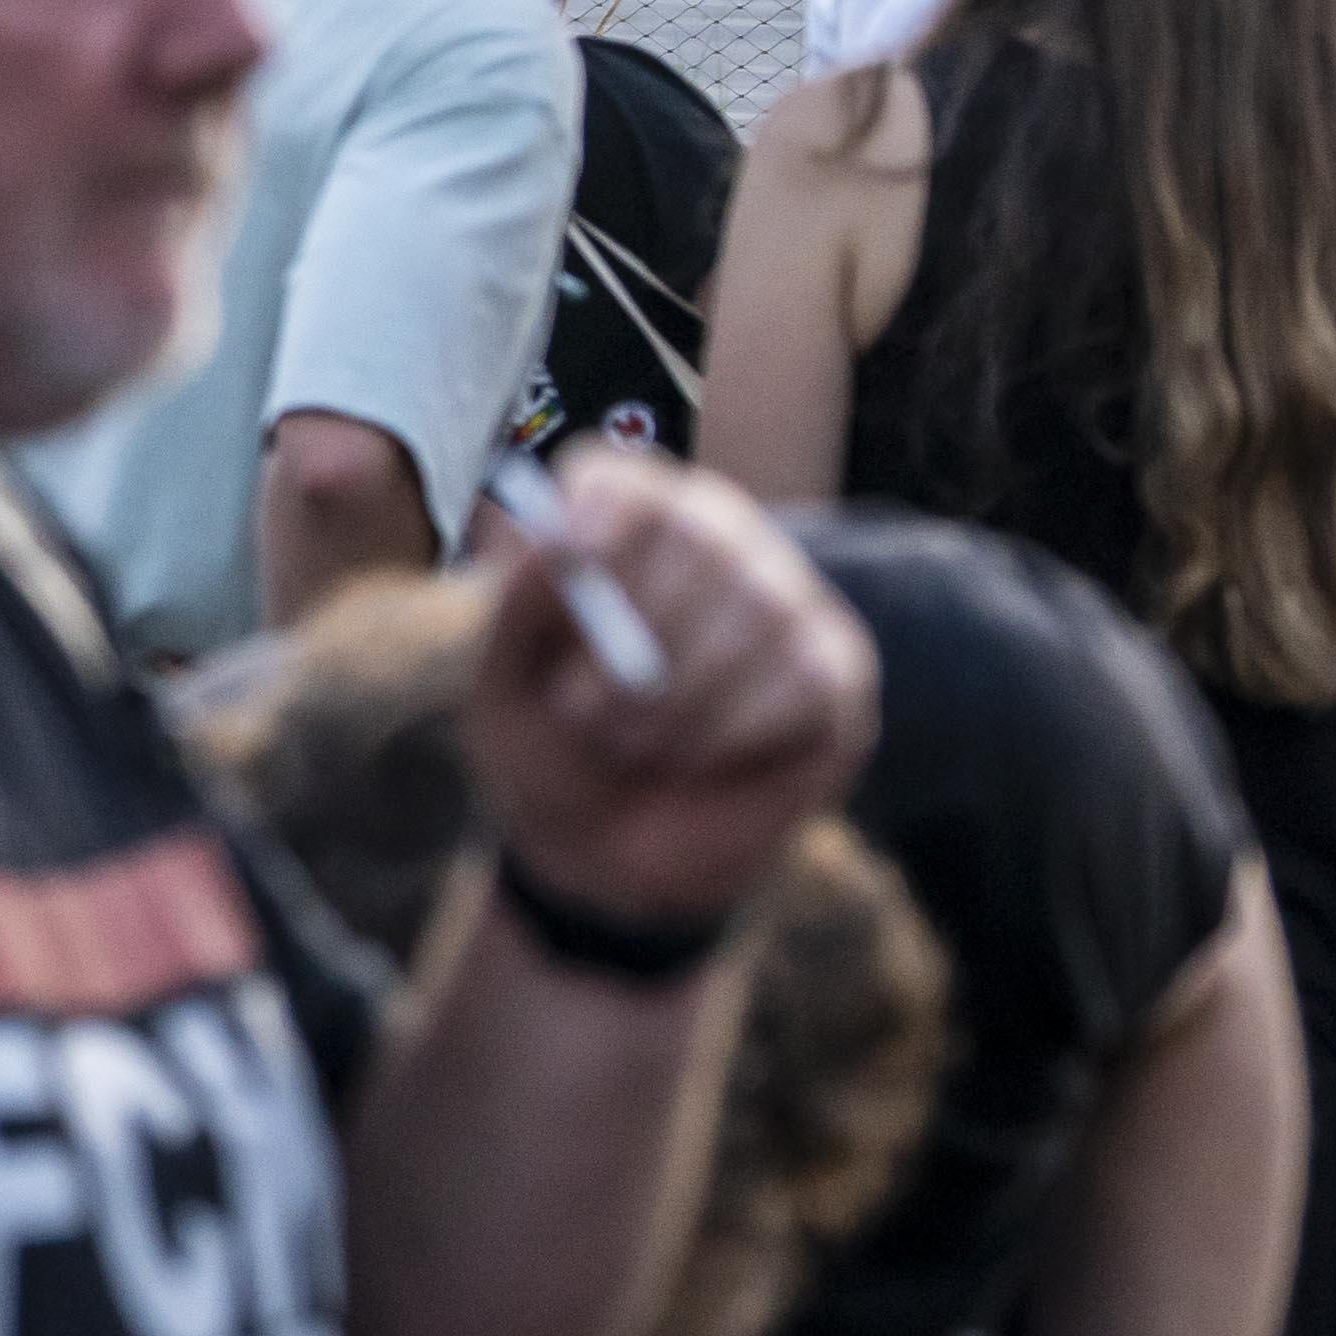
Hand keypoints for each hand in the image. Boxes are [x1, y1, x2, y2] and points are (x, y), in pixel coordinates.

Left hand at [453, 447, 870, 936]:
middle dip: (639, 626)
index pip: (626, 479)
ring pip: (758, 605)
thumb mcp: (502, 686)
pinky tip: (698, 756)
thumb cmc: (548, 749)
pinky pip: (803, 674)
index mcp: (623, 528)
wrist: (606, 856)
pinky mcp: (834, 670)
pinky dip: (736, 727)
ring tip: (630, 745)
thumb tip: (543, 534)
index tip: (571, 557)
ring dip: (680, 694)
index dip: (604, 509)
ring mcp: (784, 600)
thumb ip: (516, 606)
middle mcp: (713, 541)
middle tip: (581, 710)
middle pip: (702, 530)